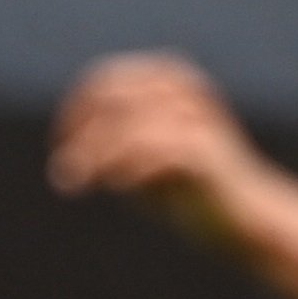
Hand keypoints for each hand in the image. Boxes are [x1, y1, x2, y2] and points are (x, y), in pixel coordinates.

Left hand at [50, 53, 268, 244]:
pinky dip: (126, 169)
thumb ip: (102, 146)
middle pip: (111, 99)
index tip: (58, 148)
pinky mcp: (205, 151)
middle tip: (62, 174)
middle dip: (80, 135)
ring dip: (94, 157)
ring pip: (129, 125)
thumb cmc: (182, 188)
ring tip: (75, 185)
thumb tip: (64, 148)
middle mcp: (185, 90)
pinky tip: (115, 188)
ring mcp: (198, 118)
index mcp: (168, 80)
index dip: (72, 113)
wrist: (239, 218)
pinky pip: (154, 152)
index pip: (102, 81)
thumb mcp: (133, 161)